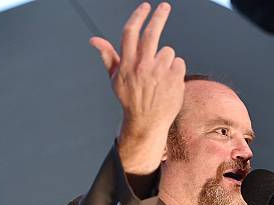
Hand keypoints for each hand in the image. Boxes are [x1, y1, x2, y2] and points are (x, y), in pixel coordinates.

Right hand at [89, 3, 186, 173]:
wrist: (147, 123)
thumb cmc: (131, 100)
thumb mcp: (115, 80)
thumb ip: (108, 57)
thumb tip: (94, 40)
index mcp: (127, 64)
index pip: (131, 32)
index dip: (139, 16)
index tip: (146, 6)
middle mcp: (143, 67)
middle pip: (152, 33)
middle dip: (159, 16)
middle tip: (165, 6)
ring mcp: (160, 74)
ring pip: (168, 51)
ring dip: (166, 59)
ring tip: (161, 75)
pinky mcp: (174, 80)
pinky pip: (179, 62)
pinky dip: (176, 69)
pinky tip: (170, 81)